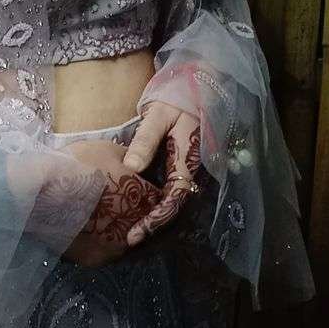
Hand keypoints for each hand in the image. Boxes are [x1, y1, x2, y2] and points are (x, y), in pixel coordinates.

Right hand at [52, 140, 164, 268]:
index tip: (138, 188)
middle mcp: (137, 228)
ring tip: (103, 219)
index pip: (160, 200)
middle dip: (137, 214)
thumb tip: (138, 162)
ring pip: (127, 240)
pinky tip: (89, 231)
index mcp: (145, 199)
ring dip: (120, 231)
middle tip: (119, 204)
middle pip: (145, 223)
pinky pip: (105, 251)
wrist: (41, 191)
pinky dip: (101, 242)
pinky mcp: (95, 259)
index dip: (149, 193)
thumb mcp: (109, 149)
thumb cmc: (78, 165)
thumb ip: (131, 158)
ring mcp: (117, 247)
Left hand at [121, 101, 202, 247]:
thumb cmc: (178, 100)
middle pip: (174, 206)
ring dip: (155, 217)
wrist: (200, 88)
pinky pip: (170, 190)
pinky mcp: (181, 166)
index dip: (155, 219)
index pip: (173, 199)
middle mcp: (191, 171)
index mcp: (187, 161)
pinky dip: (155, 202)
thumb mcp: (159, 116)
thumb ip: (146, 140)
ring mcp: (188, 170)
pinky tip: (138, 208)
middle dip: (154, 225)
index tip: (135, 234)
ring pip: (173, 201)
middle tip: (129, 239)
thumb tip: (130, 168)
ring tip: (131, 231)